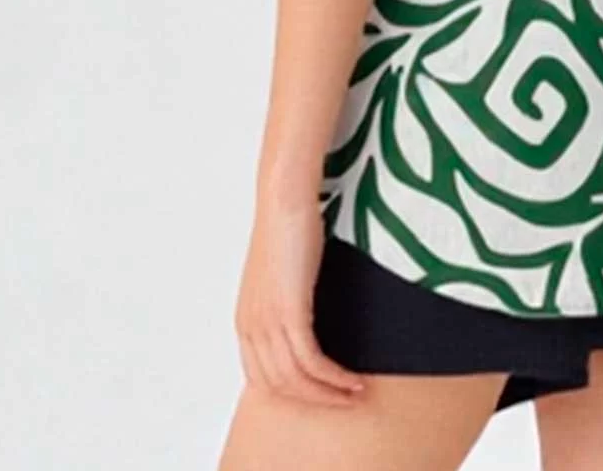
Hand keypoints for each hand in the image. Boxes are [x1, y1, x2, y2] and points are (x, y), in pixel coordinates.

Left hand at [233, 195, 366, 405]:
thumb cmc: (288, 230)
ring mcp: (268, 322)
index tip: (322, 396)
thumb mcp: (279, 278)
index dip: (293, 395)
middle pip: (281, 387)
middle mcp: (251, 327)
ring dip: (330, 393)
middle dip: (315, 400)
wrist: (285, 199)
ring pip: (297, 379)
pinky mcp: (289, 312)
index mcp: (245, 322)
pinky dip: (334, 377)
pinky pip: (311, 361)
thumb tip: (306, 326)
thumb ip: (284, 306)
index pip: (263, 381)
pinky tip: (354, 379)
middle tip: (346, 402)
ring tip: (357, 393)